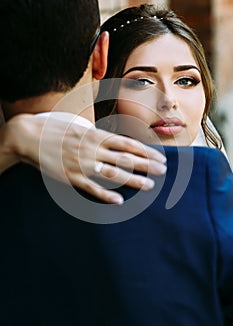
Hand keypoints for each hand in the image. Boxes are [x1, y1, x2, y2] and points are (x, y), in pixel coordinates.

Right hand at [3, 114, 166, 203]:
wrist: (30, 137)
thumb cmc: (57, 129)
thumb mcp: (81, 126)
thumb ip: (99, 135)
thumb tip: (116, 142)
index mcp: (96, 135)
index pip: (128, 144)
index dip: (147, 152)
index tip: (160, 157)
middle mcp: (93, 149)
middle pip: (127, 158)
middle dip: (147, 165)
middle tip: (163, 171)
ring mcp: (83, 164)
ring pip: (114, 173)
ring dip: (134, 180)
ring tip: (150, 186)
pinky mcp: (71, 177)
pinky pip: (92, 188)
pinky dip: (106, 195)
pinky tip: (119, 201)